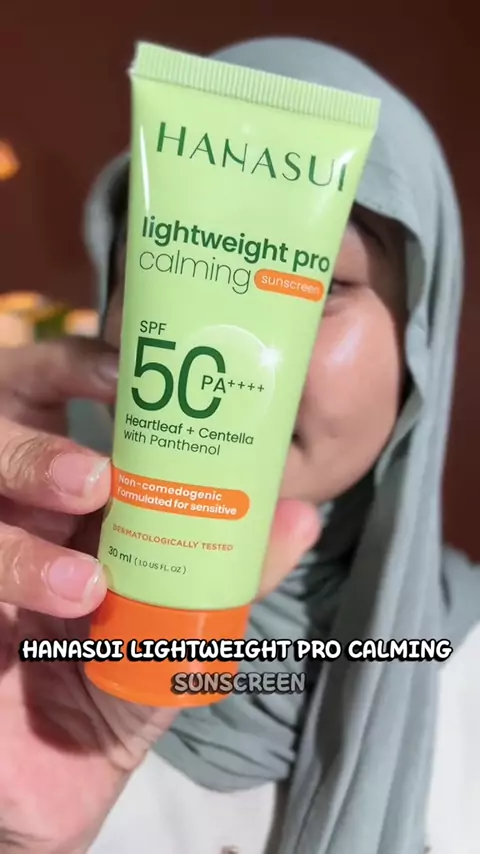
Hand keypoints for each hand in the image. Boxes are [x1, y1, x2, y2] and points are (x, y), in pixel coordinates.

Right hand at [0, 339, 320, 853]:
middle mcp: (11, 515)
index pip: (48, 396)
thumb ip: (232, 575)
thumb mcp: (175, 636)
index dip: (76, 369)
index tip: (123, 371)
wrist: (51, 793)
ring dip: (19, 550)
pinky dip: (6, 577)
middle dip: (37, 453)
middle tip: (95, 480)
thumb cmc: (112, 696)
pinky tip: (27, 634)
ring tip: (84, 590)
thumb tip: (301, 513)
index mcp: (60, 499)